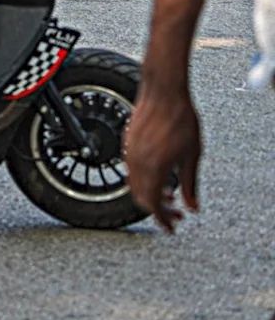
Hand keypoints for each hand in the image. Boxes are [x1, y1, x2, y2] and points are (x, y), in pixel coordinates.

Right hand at [124, 82, 200, 232]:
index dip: (163, 219)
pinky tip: (160, 175)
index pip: (154, 204)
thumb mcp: (192, 155)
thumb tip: (192, 206)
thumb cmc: (180, 119)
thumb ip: (190, 184)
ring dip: (151, 194)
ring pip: (135, 185)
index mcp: (155, 168)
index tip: (171, 227)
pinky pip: (131, 170)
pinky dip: (144, 180)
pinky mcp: (127, 143)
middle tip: (175, 214)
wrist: (162, 92)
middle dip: (158, 210)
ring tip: (170, 195)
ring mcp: (130, 153)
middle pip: (141, 198)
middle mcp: (137, 163)